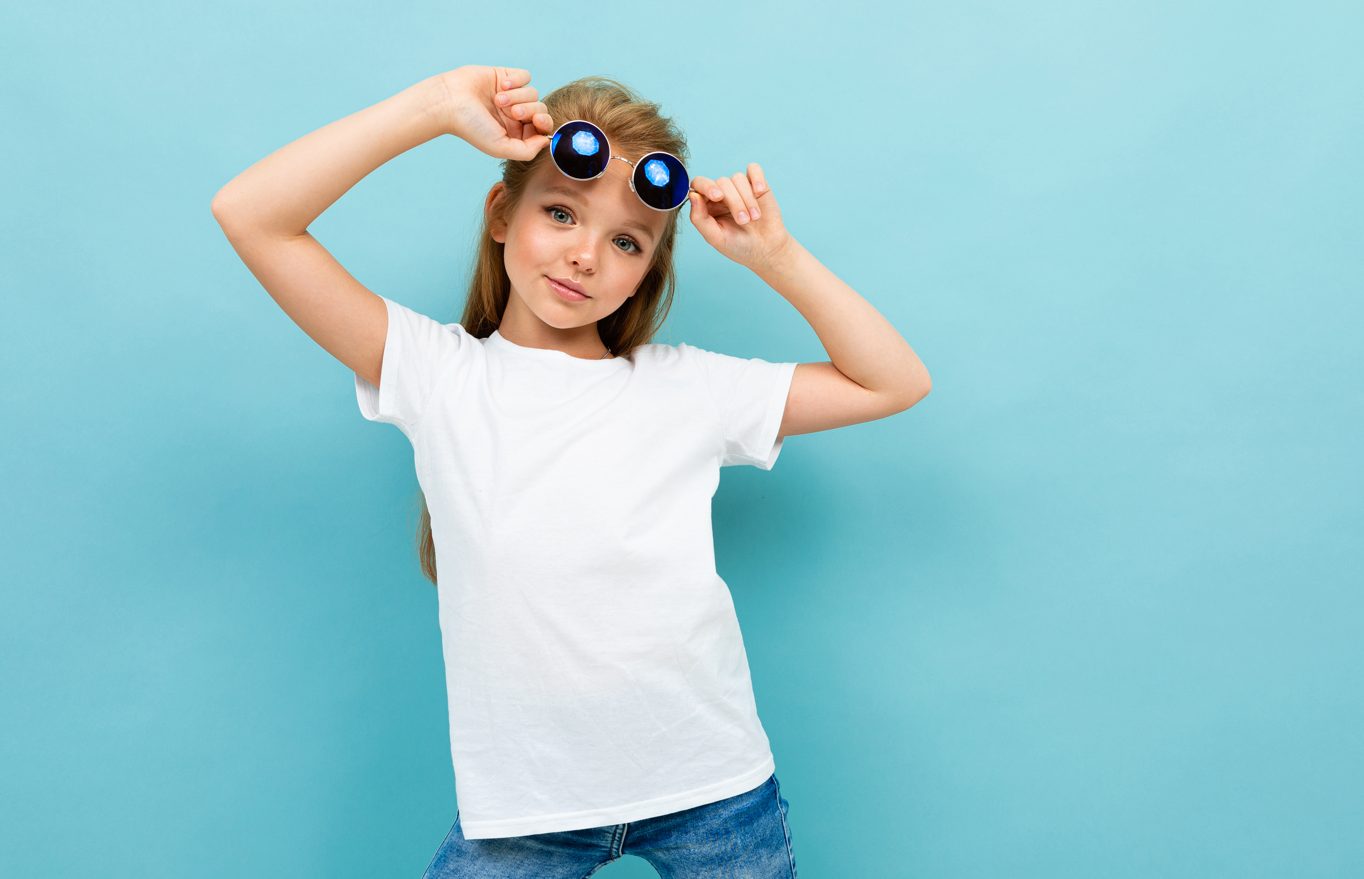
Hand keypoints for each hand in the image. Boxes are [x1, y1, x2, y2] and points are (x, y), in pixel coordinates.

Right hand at [431, 65, 554, 160]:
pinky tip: (501, 86)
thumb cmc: (471, 127)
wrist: (449, 102)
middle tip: (512, 112)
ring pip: (533, 93)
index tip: (537, 121)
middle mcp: (515, 114)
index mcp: (516, 133)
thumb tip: (546, 141)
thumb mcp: (500, 147)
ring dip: (517, 96)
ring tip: (498, 100)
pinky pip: (525, 76)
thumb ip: (527, 151)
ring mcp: (511, 95)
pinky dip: (516, 81)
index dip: (544, 124)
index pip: (542, 128)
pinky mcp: (505, 76)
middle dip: (530, 110)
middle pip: (540, 109)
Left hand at [687, 164, 794, 271]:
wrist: (766, 250)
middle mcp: (721, 193)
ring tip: (754, 218)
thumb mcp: (715, 238)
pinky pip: (753, 169)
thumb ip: (699, 218)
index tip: (718, 197)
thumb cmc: (738, 246)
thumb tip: (693, 195)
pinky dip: (757, 178)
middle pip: (721, 182)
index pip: (699, 184)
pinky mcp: (757, 184)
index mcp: (707, 205)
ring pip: (738, 178)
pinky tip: (760, 191)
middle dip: (734, 202)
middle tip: (743, 220)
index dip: (706, 186)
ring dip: (747, 199)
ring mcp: (739, 188)